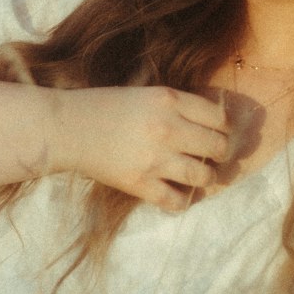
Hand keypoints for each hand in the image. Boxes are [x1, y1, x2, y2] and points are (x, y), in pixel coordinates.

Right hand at [50, 86, 232, 211]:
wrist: (67, 128)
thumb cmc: (104, 105)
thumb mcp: (145, 92)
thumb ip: (177, 104)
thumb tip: (212, 118)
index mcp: (169, 100)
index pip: (219, 117)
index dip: (226, 127)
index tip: (222, 132)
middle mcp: (168, 128)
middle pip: (218, 147)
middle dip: (222, 153)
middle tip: (217, 155)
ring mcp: (156, 159)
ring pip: (204, 176)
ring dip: (208, 177)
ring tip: (203, 175)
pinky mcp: (141, 184)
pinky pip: (177, 201)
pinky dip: (183, 200)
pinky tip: (180, 193)